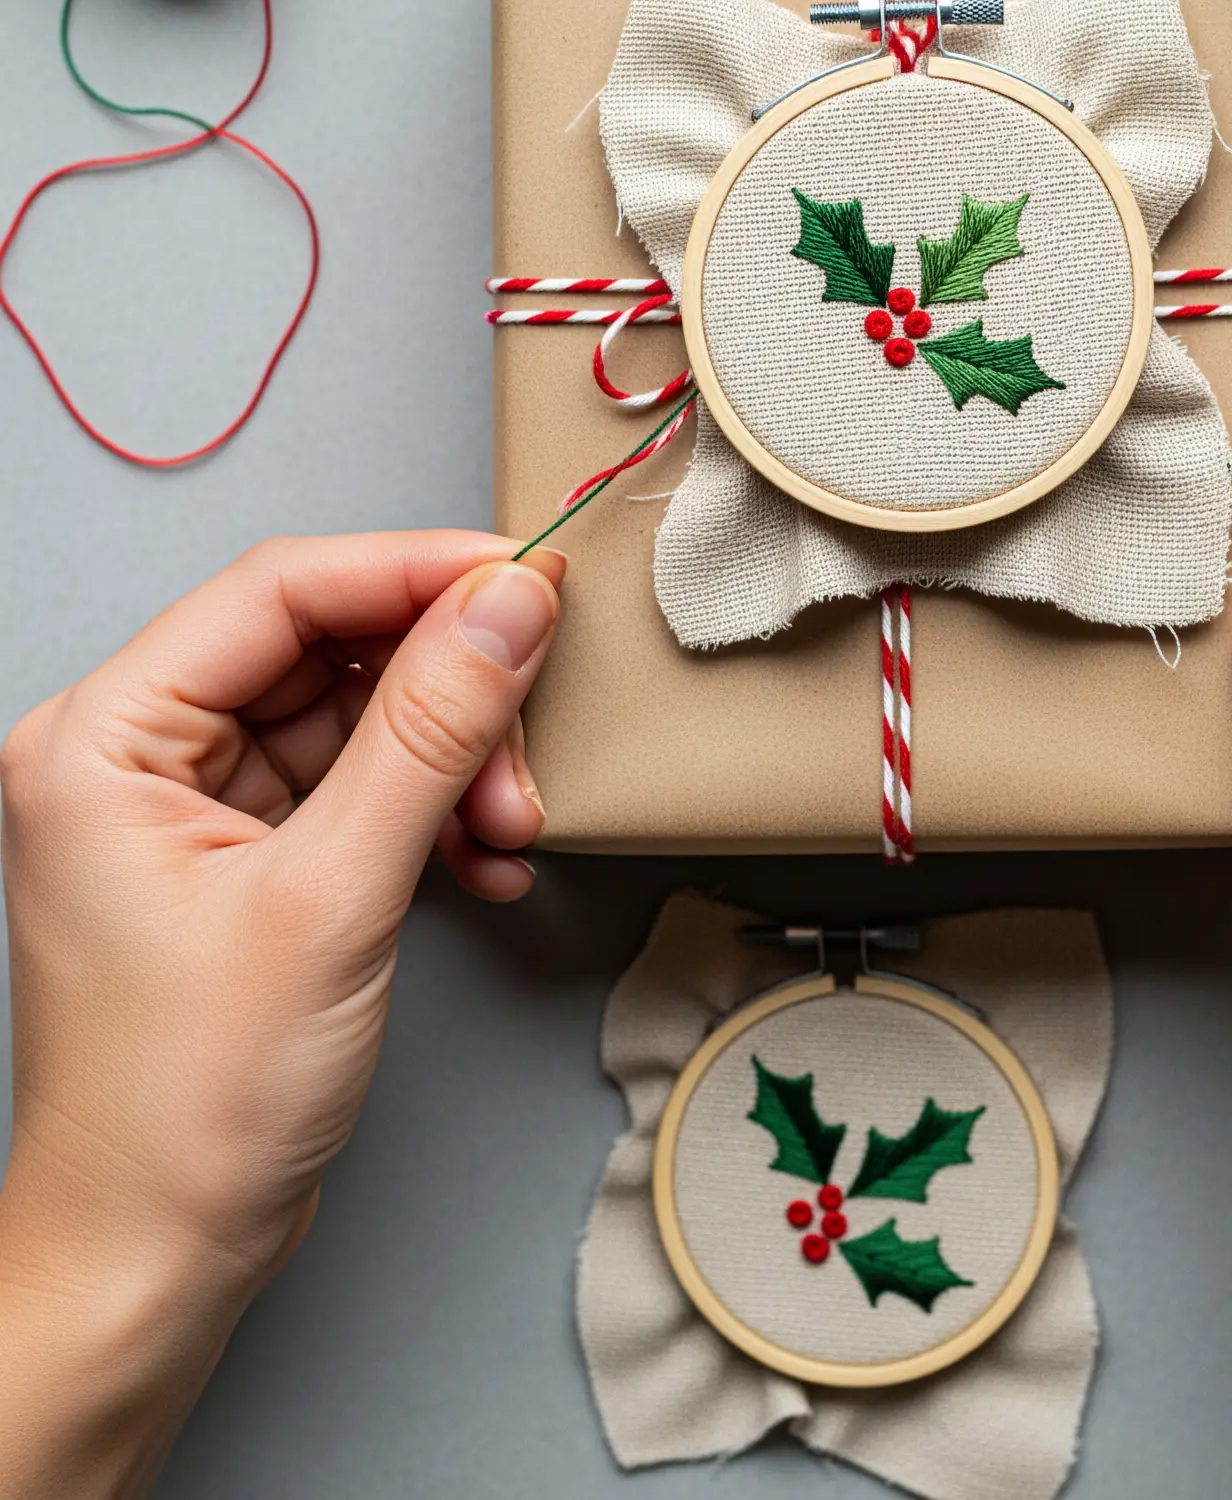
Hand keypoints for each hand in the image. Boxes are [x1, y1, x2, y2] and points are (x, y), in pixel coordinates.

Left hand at [0, 530, 564, 1499]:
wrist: (155, 1259)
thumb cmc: (187, 1107)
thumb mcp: (333, 897)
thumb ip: (429, 733)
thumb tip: (507, 604)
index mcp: (103, 737)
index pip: (279, 592)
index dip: (413, 572)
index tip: (526, 577)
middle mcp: (133, 753)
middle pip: (324, 649)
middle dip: (445, 692)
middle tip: (528, 731)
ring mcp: (186, 806)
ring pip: (355, 717)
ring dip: (451, 759)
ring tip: (506, 823)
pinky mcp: (240, 858)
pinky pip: (356, 785)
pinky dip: (430, 811)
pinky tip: (481, 857)